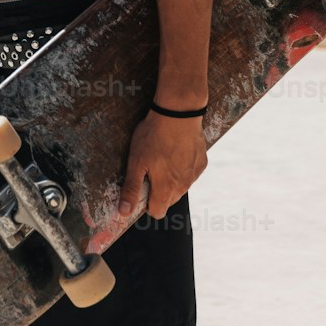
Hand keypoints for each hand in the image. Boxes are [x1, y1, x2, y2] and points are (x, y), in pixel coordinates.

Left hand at [86, 110, 207, 253]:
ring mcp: (194, 174)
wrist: (179, 113)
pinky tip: (176, 151)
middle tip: (150, 169)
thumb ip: (132, 189)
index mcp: (166, 189)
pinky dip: (183, 168)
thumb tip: (124, 211)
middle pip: (169, 200)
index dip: (146, 204)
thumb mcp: (136, 161)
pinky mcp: (202, 162)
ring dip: (171, 179)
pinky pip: (190, 173)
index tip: (141, 188)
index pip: (157, 212)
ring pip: (180, 187)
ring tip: (162, 157)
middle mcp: (183, 186)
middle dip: (158, 191)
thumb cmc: (154, 136)